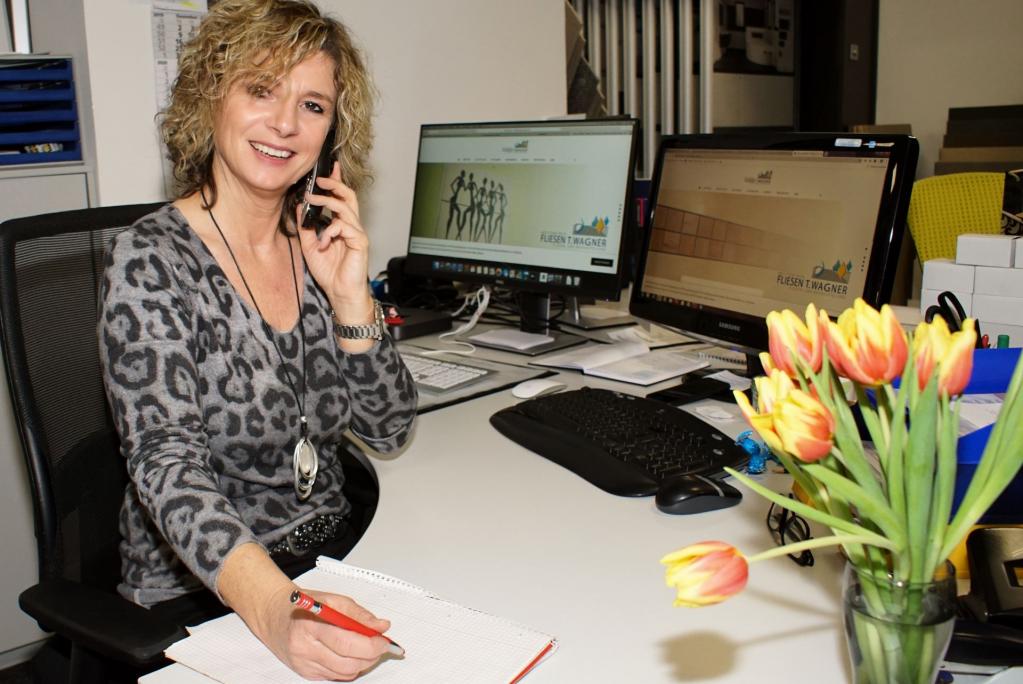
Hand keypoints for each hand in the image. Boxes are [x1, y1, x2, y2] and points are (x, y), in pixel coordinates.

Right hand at [258, 583, 392, 680]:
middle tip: (380, 645)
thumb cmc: (305, 604)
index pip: (346, 642)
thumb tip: (381, 626)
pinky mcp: (305, 673)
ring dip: (362, 663)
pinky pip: (335, 677)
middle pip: (347, 662)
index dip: (371, 644)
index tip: (384, 640)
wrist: (274, 615)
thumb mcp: (333, 599)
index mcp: (311, 624)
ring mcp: (304, 663)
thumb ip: (359, 614)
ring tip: (366, 649)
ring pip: (344, 673)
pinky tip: (349, 655)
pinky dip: (348, 668)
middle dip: (371, 656)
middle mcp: (305, 647)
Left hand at [296, 161, 372, 307]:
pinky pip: (345, 228)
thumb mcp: (310, 246)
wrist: (341, 293)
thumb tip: (299, 208)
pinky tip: (323, 242)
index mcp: (341, 225)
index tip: (329, 168)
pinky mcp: (360, 243)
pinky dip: (330, 232)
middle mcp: (351, 226)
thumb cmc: (330, 272)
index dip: (336, 182)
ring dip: (327, 202)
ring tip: (312, 201)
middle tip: (320, 179)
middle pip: (348, 196)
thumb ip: (306, 227)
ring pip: (346, 208)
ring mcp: (357, 233)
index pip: (341, 198)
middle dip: (335, 184)